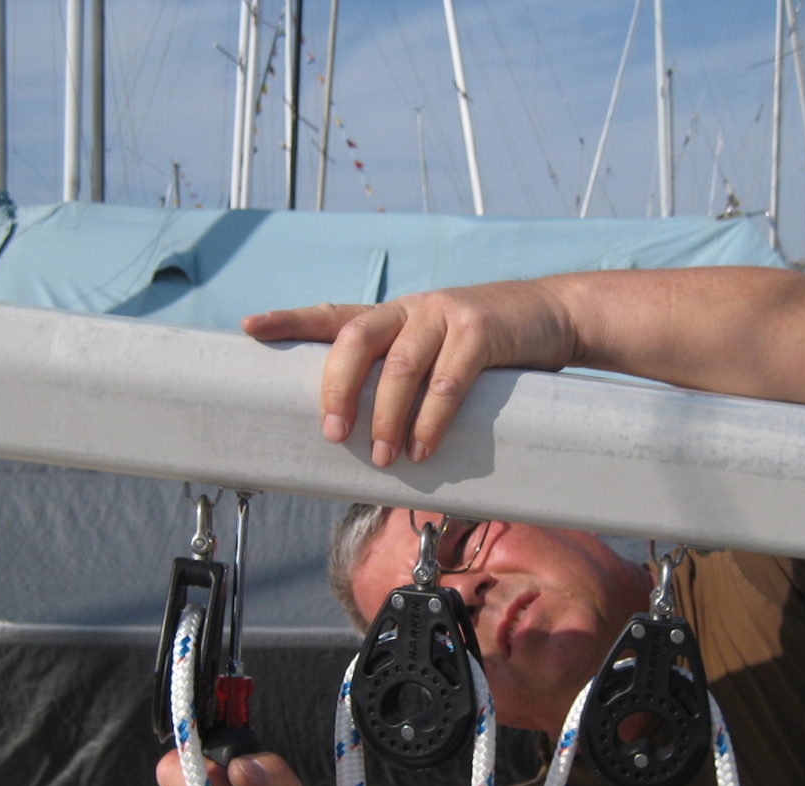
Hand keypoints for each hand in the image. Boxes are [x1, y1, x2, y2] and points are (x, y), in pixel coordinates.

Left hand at [242, 280, 579, 466]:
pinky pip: (448, 381)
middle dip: (338, 389)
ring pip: (400, 366)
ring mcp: (446, 315)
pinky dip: (431, 419)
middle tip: (334, 434)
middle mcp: (412, 308)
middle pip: (356, 340)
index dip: (290, 320)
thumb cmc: (489, 347)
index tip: (249, 328)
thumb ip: (406, 378)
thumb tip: (368, 441)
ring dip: (387, 418)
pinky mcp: (481, 331)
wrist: (555, 314)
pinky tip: (422, 447)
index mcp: (394, 316)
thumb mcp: (439, 351)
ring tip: (385, 458)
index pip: (332, 315)